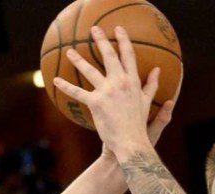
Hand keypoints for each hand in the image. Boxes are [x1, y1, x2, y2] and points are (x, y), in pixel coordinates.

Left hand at [54, 26, 169, 160]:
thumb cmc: (140, 125)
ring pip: (90, 71)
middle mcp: (121, 83)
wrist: (131, 142)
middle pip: (109, 56)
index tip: (118, 30)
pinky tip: (56, 80)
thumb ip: (152, 85)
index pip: (129, 56)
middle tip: (94, 30)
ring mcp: (108, 92)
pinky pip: (78, 92)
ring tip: (69, 52)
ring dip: (78, 60)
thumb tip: (157, 71)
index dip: (124, 40)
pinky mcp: (96, 103)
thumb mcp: (148, 103)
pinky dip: (66, 86)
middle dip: (101, 41)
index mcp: (134, 82)